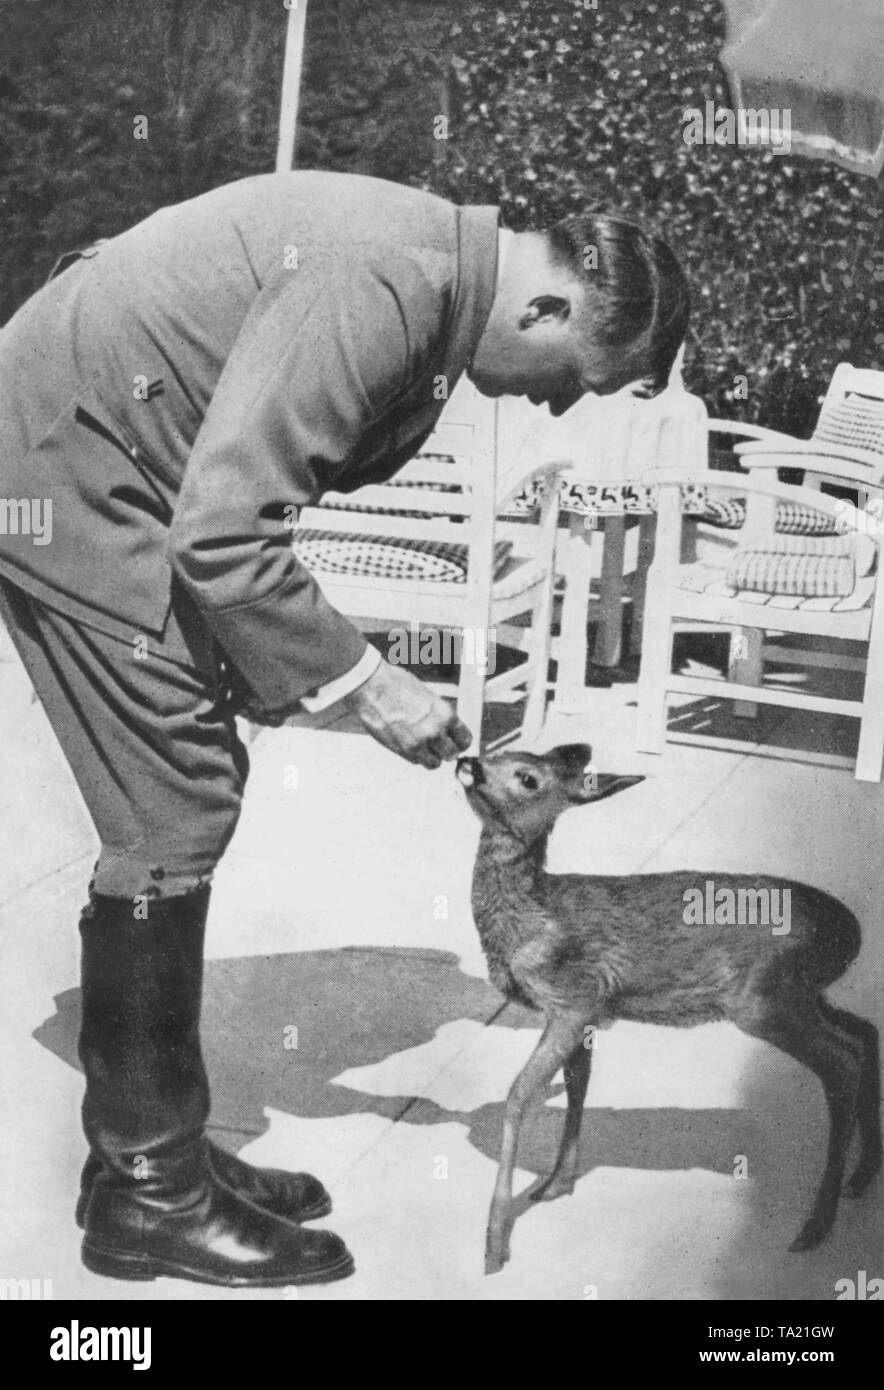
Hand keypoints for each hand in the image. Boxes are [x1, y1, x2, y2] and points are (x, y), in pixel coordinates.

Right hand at [343, 660, 471, 767]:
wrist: (371, 686)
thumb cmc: (397, 685)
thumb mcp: (428, 697)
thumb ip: (439, 716)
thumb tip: (446, 731)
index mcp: (446, 714)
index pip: (465, 739)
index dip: (460, 742)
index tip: (455, 742)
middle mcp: (436, 731)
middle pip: (452, 754)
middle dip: (446, 751)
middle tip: (439, 746)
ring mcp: (419, 743)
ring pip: (434, 763)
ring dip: (431, 757)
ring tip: (423, 746)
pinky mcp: (402, 750)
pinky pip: (416, 761)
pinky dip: (415, 756)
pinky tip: (409, 744)